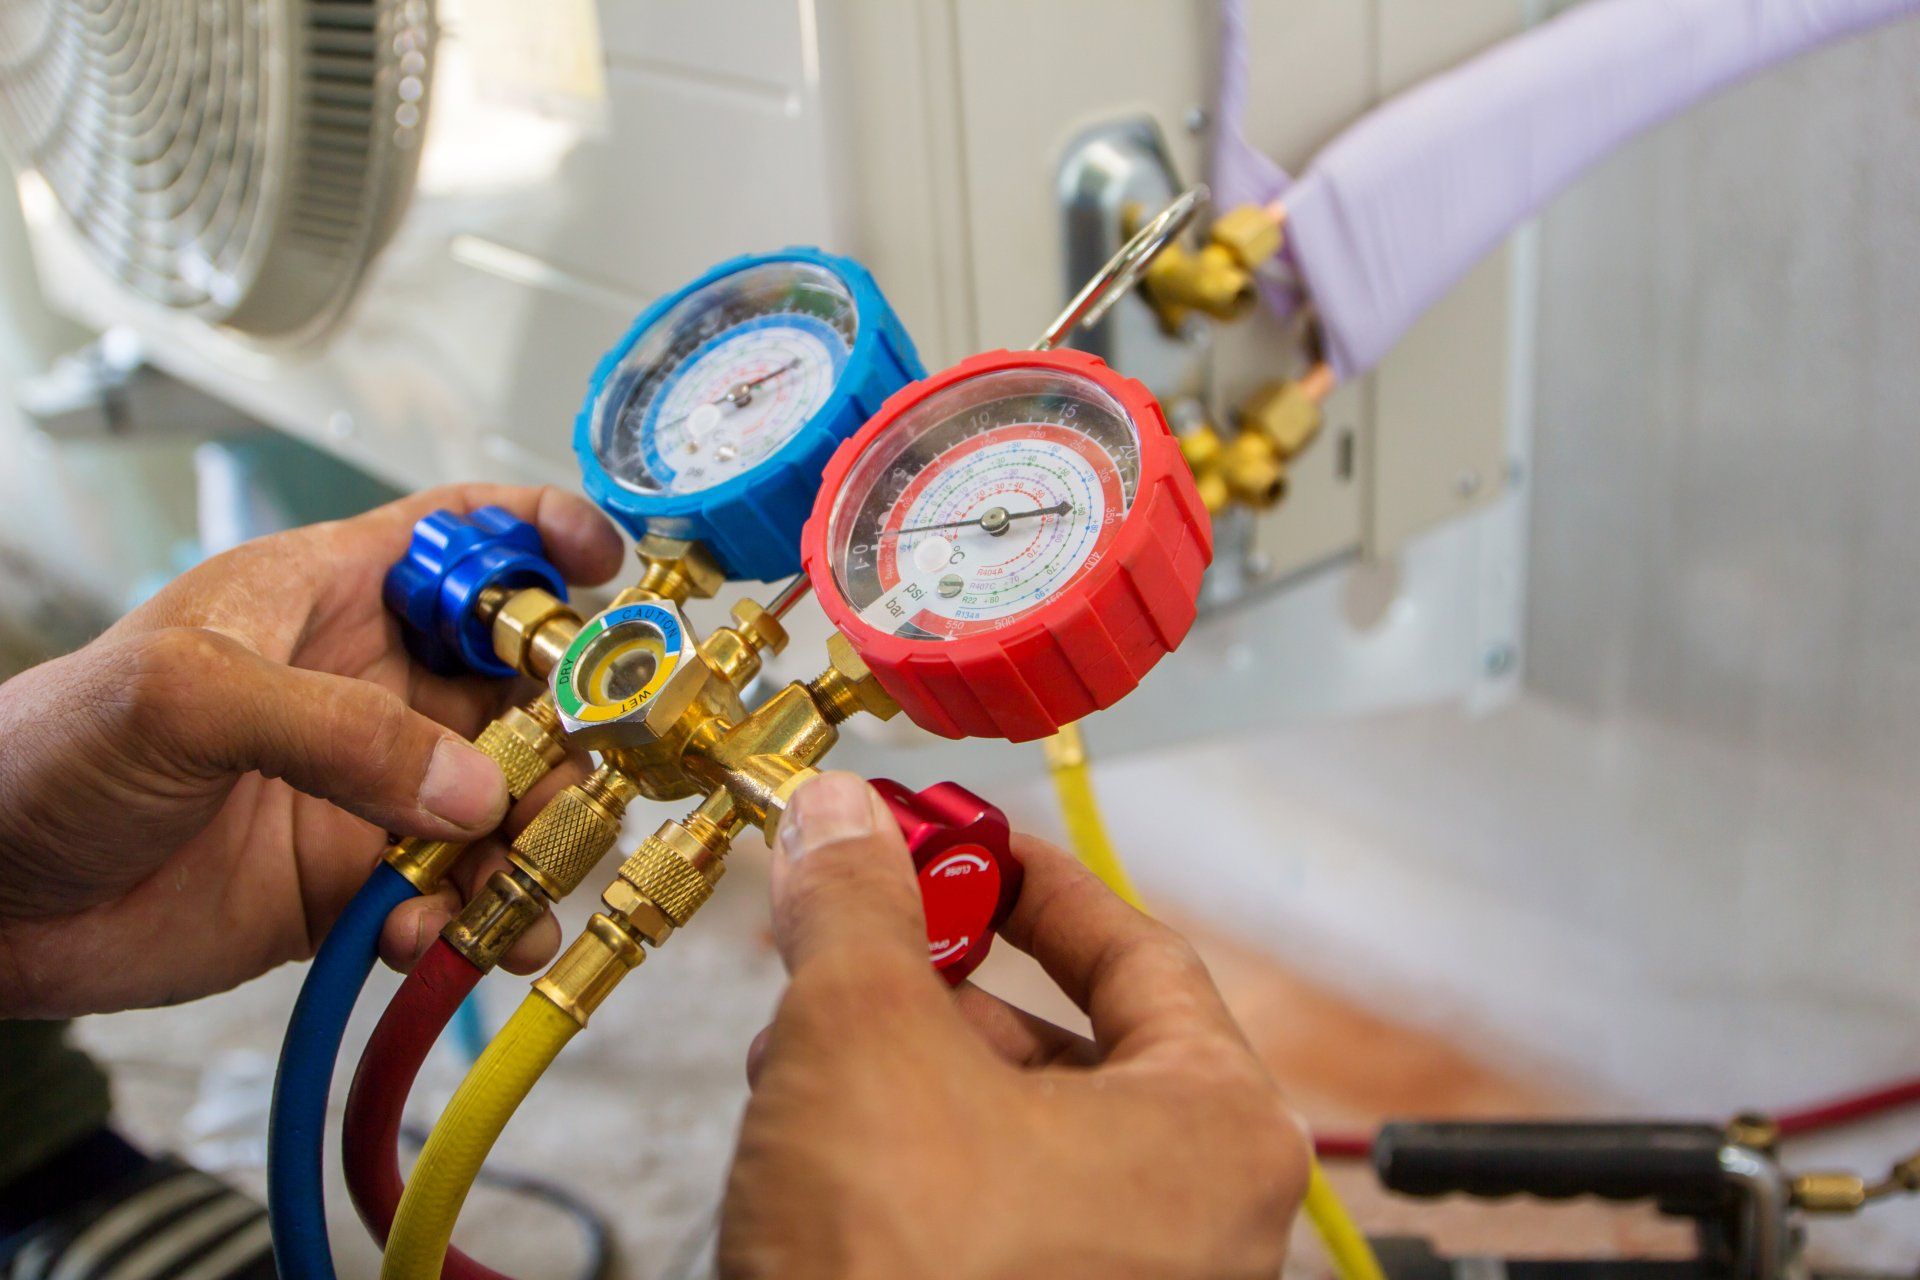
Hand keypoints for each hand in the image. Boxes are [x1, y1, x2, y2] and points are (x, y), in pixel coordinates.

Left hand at [0, 484, 625, 1016]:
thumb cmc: (44, 752)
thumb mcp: (187, 697)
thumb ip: (338, 731)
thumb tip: (472, 791)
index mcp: (326, 598)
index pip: (460, 538)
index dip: (541, 536)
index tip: (610, 568)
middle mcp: (368, 687)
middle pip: (520, 683)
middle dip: (570, 726)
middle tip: (583, 776)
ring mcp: (369, 788)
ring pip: (507, 801)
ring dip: (534, 842)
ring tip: (518, 882)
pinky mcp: (355, 884)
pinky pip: (454, 898)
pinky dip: (471, 923)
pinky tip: (437, 940)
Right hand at [719, 773, 1307, 1279]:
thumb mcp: (864, 1038)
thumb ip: (859, 906)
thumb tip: (839, 823)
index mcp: (1215, 1131)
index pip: (1136, 949)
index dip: (1028, 878)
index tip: (957, 842)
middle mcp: (1199, 1222)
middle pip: (1066, 1040)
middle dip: (936, 980)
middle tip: (858, 932)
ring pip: (1013, 1131)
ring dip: (901, 1069)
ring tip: (803, 1042)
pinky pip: (988, 1215)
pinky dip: (903, 1159)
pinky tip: (811, 1142)